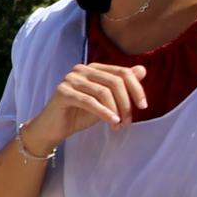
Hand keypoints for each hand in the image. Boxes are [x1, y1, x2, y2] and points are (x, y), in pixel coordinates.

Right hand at [25, 62, 148, 156]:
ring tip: (119, 125)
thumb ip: (122, 86)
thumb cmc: (79, 114)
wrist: (53, 128)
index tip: (143, 106)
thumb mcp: (106, 102)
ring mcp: (70, 79)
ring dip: (116, 111)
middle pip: (115, 81)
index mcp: (93, 68)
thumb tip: (142, 70)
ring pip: (104, 92)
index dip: (136, 89)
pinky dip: (104, 113)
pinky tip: (112, 123)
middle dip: (126, 103)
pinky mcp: (63, 92)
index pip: (123, 73)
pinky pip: (89, 102)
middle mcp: (81, 69)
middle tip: (128, 121)